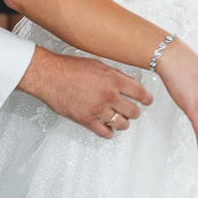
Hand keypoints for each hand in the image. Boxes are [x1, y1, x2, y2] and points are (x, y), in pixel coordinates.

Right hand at [17, 47, 153, 138]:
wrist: (49, 76)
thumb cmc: (70, 68)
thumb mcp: (97, 64)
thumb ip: (115, 74)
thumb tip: (129, 82)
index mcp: (113, 80)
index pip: (139, 93)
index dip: (147, 99)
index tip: (148, 101)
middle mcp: (108, 96)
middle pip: (133, 111)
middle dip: (135, 112)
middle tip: (133, 111)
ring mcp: (97, 110)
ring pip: (121, 124)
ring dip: (123, 123)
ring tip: (121, 120)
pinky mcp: (86, 120)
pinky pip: (104, 133)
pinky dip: (109, 133)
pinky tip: (108, 129)